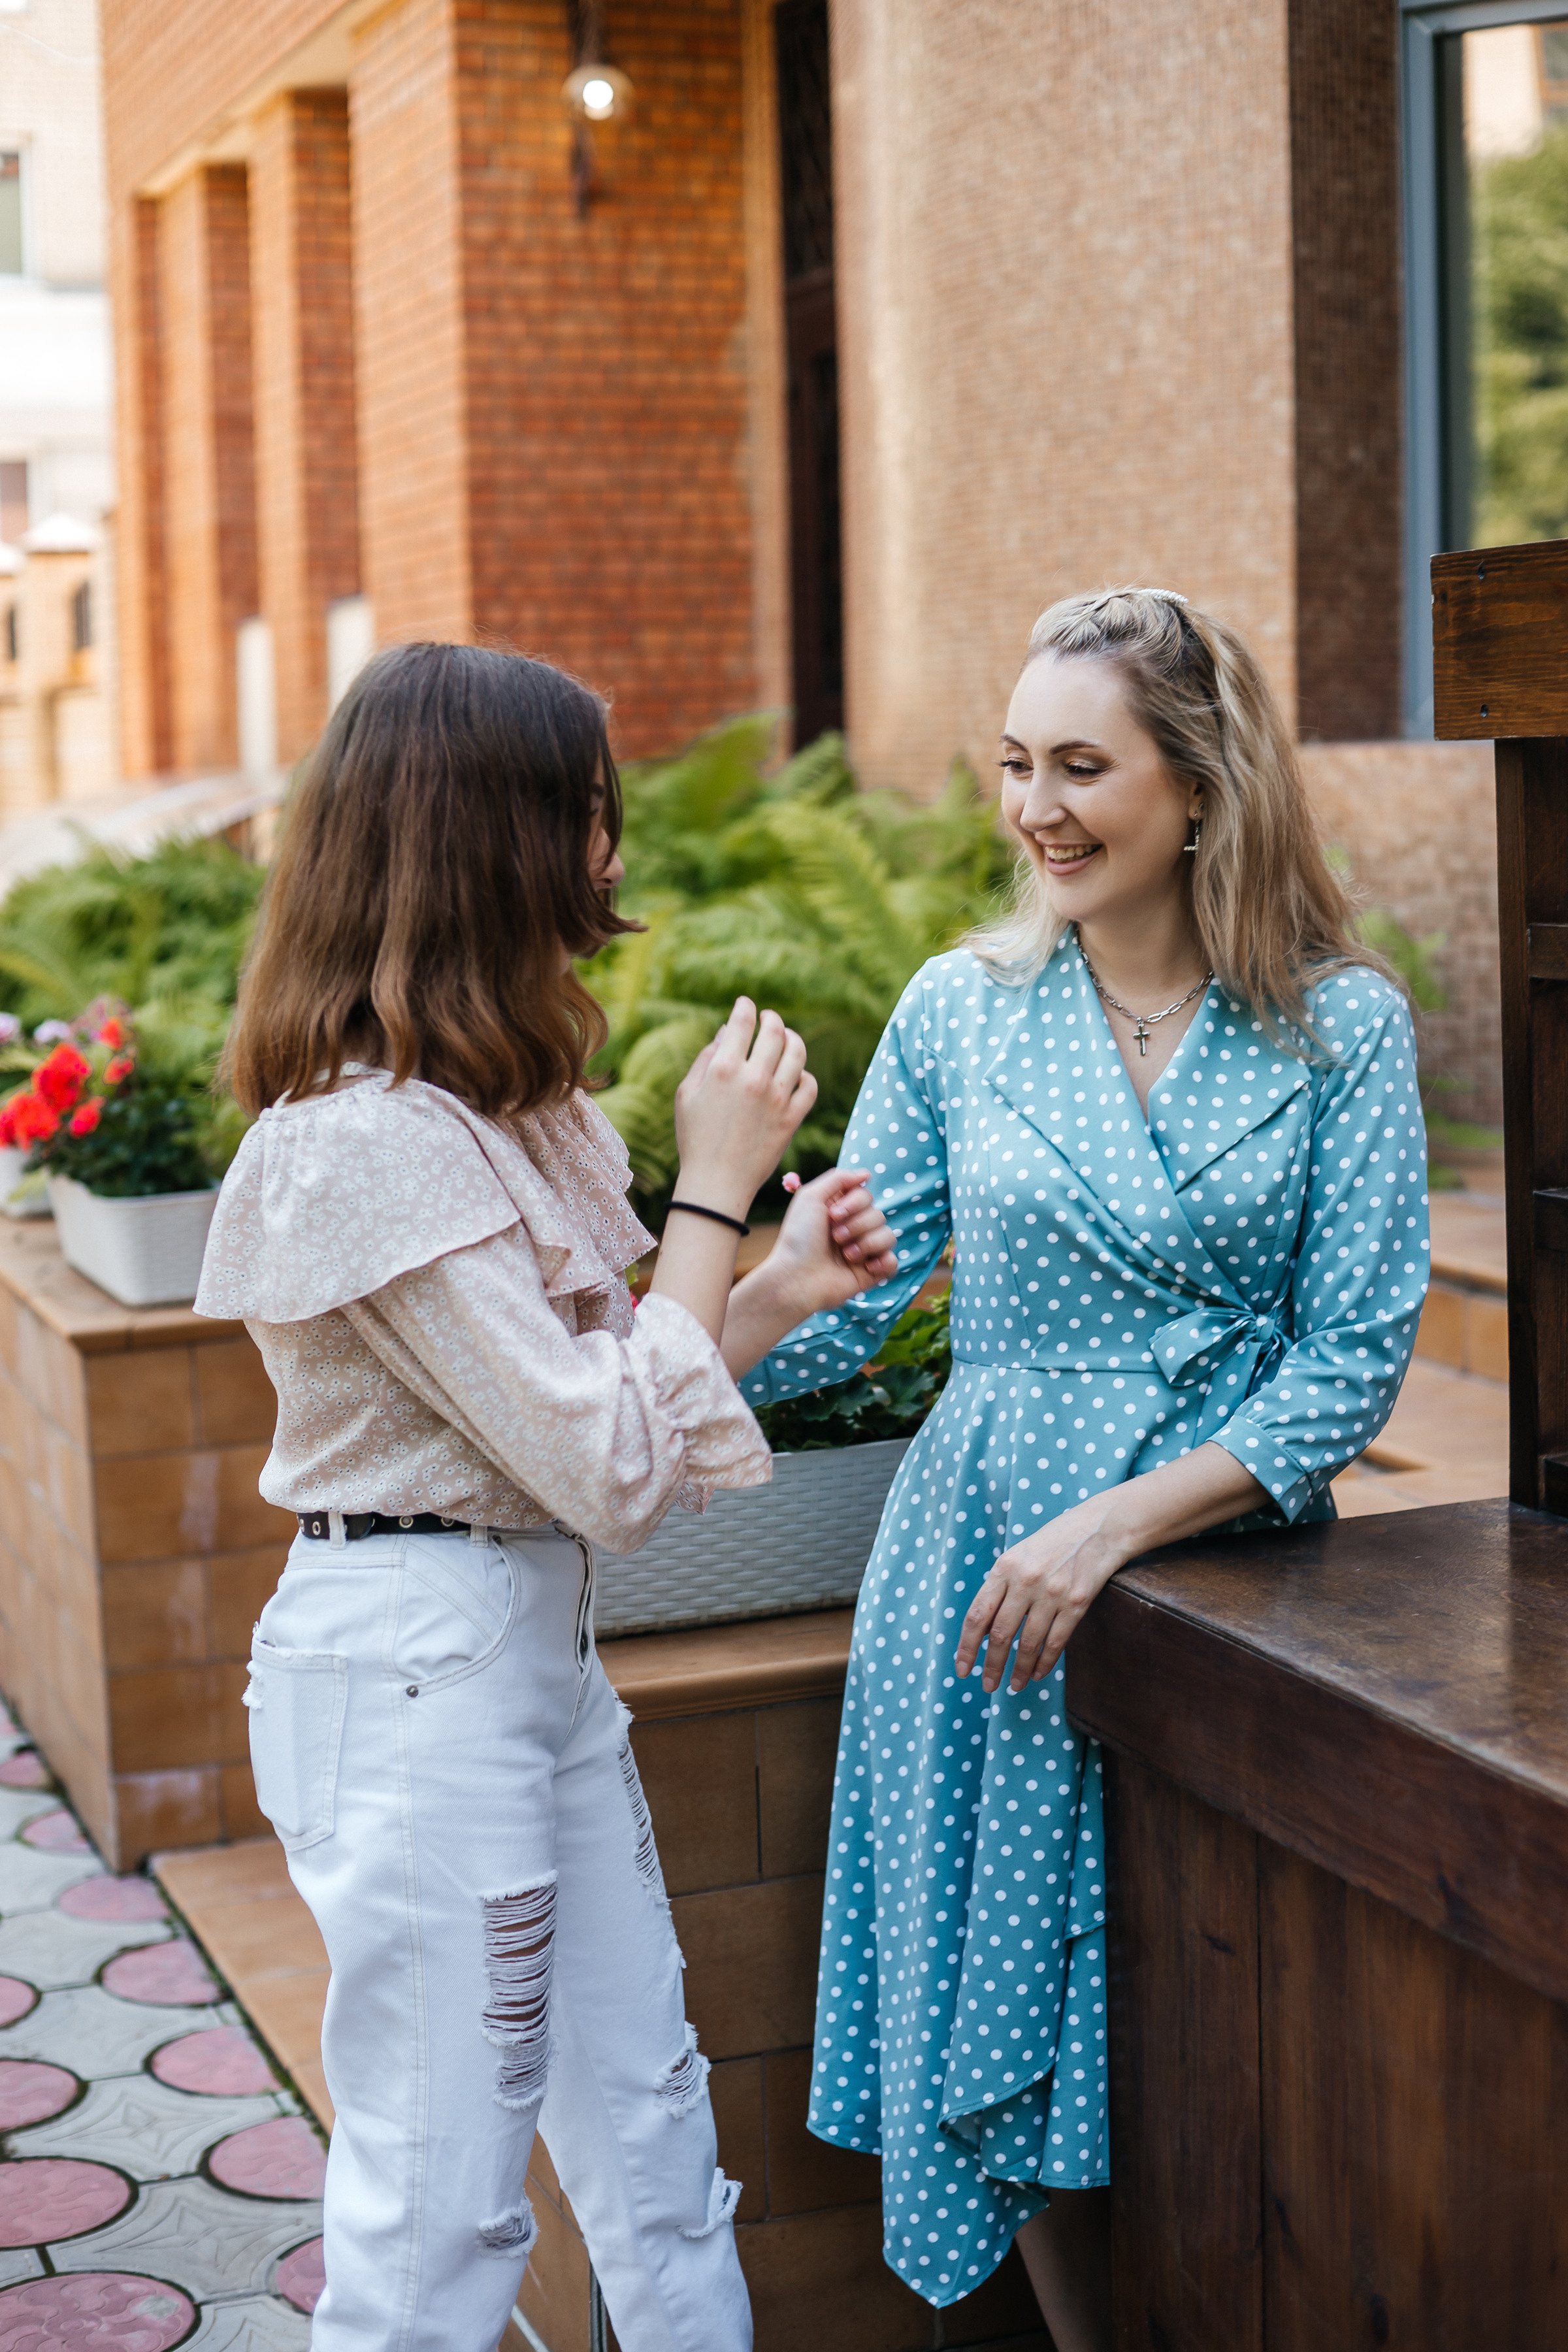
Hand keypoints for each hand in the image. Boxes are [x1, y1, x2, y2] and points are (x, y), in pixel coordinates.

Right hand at [673, 999, 816, 1218]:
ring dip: (793, 1039)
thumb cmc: (694, 1138)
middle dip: (771, 1019)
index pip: (743, 1022)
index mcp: (723, 1069)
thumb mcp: (686, 1094)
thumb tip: (728, 1031)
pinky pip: (809, 1085)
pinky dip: (805, 1075)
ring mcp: (777, 1099)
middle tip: (769, 1019)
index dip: (746, 1006)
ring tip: (786, 1039)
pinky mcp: (793, 1119)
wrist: (716, 1183)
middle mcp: (754, 1079)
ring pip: (797, 1052)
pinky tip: (795, 1075)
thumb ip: (707, 1057)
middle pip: (775, 1031)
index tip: (746, 1005)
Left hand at [764, 1168, 899, 1318]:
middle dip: (857, 1225)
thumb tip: (867, 1174)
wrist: (796, 1278)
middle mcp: (854, 1230)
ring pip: (888, 1236)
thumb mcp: (810, 1197)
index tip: (833, 1215)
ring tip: (846, 1255)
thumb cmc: (799, 1238)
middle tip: (835, 1237)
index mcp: (841, 1211)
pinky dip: (883, 1262)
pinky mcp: (870, 1273)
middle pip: (878, 1215)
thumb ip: (838, 1178)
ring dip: (866, 1244)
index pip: (866, 1196)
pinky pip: (893, 1261)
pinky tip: (866, 1267)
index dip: (854, 1203)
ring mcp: (863, 1251)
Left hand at [954, 1445, 1271, 1695]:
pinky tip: (1037, 1674)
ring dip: (1019, 1670)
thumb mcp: (1019, 1554)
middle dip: (991, 1665)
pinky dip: (1044, 1662)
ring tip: (1013, 1686)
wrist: (1099, 1527)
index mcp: (1004, 1567)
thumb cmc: (1054, 1542)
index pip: (977, 1615)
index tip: (962, 1669)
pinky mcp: (1077, 1603)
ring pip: (1028, 1643)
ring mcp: (1052, 1593)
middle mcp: (1025, 1581)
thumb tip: (982, 1628)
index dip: (967, 1647)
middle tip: (986, 1686)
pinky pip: (1056, 1642)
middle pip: (1000, 1634)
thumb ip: (1000, 1585)